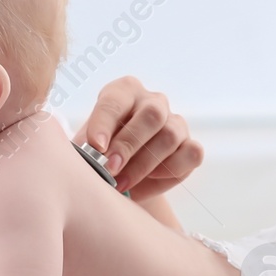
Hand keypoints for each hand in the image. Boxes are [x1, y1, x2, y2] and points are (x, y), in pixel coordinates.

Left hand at [75, 76, 204, 199]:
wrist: (121, 174)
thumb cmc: (100, 153)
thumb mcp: (86, 145)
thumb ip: (85, 147)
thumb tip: (84, 155)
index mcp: (124, 92)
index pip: (115, 100)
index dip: (105, 122)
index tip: (95, 146)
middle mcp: (153, 102)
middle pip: (151, 115)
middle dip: (128, 144)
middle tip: (110, 168)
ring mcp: (176, 122)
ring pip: (170, 136)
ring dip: (144, 164)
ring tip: (121, 184)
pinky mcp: (190, 145)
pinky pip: (191, 154)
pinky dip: (170, 170)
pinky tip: (149, 180)